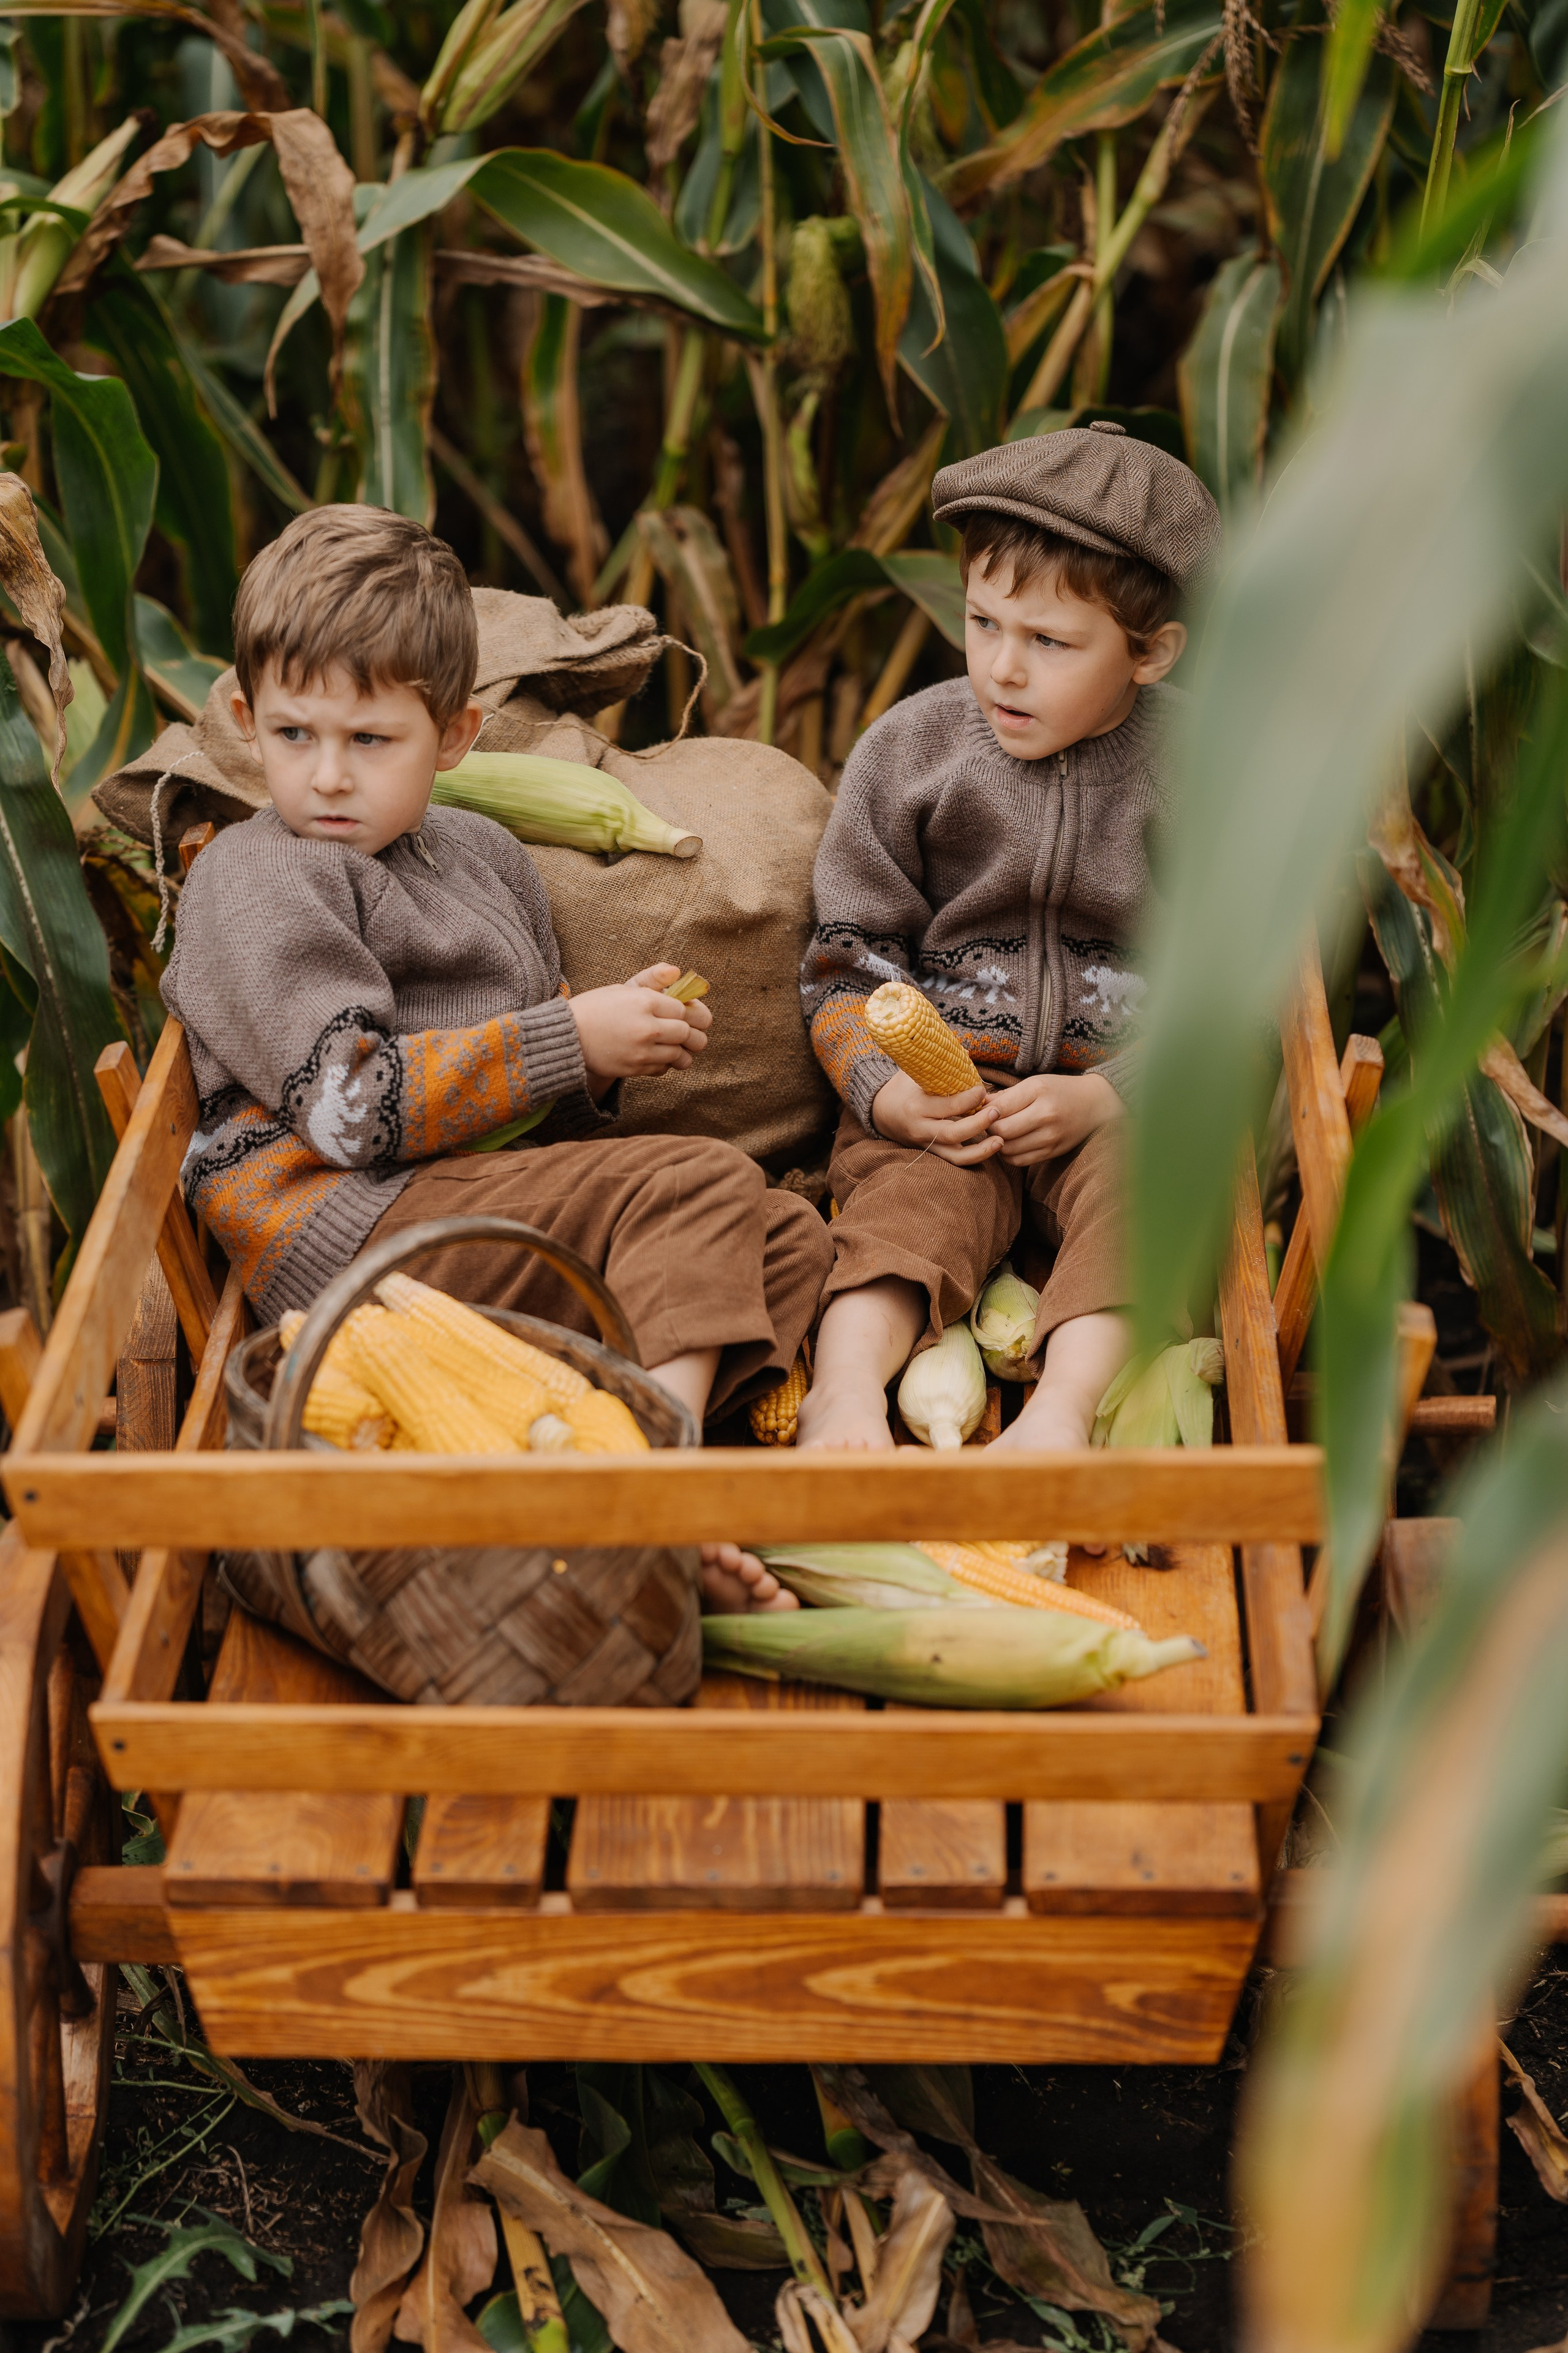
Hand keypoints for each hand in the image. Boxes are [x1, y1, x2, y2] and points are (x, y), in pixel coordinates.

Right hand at [569, 962, 712, 1085]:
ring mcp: (642, 1050)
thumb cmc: (595, 1008)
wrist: (567, 1036)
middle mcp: (647, 1027)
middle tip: (693, 1034)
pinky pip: (664, 1068)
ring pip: (680, 1055)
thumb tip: (677, 971)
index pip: (686, 1010)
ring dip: (682, 1052)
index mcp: (645, 1001)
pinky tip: (657, 1055)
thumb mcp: (622, 988)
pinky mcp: (635, 1068)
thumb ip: (652, 979)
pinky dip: (665, 1063)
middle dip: (694, 1034)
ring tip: (677, 1047)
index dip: (692, 1013)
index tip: (691, 1015)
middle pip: (688, 1033)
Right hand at [869, 1070, 998, 1164]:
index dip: (968, 1100)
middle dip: (979, 1124)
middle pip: (953, 1134)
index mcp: (916, 1107)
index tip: (983, 1090)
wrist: (881, 1112)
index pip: (946, 1106)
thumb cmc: (903, 1088)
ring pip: (956, 1156)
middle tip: (997, 1112)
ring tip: (1000, 1140)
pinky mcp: (933, 1153)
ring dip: (981, 1151)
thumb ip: (939, 1066)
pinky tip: (992, 1147)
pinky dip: (976, 1156)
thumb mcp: (914, 1073)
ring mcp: (927, 1145)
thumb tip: (968, 1053)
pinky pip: (956, 1161)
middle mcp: (920, 1129)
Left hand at [986, 1071, 1121, 1166]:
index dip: (983, 1112)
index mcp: (1038, 1092)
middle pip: (1001, 1131)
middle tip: (986, 1123)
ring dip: (996, 1144)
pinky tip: (1008, 1145)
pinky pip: (1019, 1161)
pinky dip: (1008, 1155)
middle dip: (988, 1129)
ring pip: (1007, 1149)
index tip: (981, 1110)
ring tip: (998, 1133)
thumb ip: (1006, 1096)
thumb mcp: (1034, 1083)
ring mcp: (1050, 1137)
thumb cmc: (1060, 1091)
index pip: (998, 1109)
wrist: (1095, 1105)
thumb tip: (978, 1105)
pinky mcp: (1052, 1153)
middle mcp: (1045, 1115)